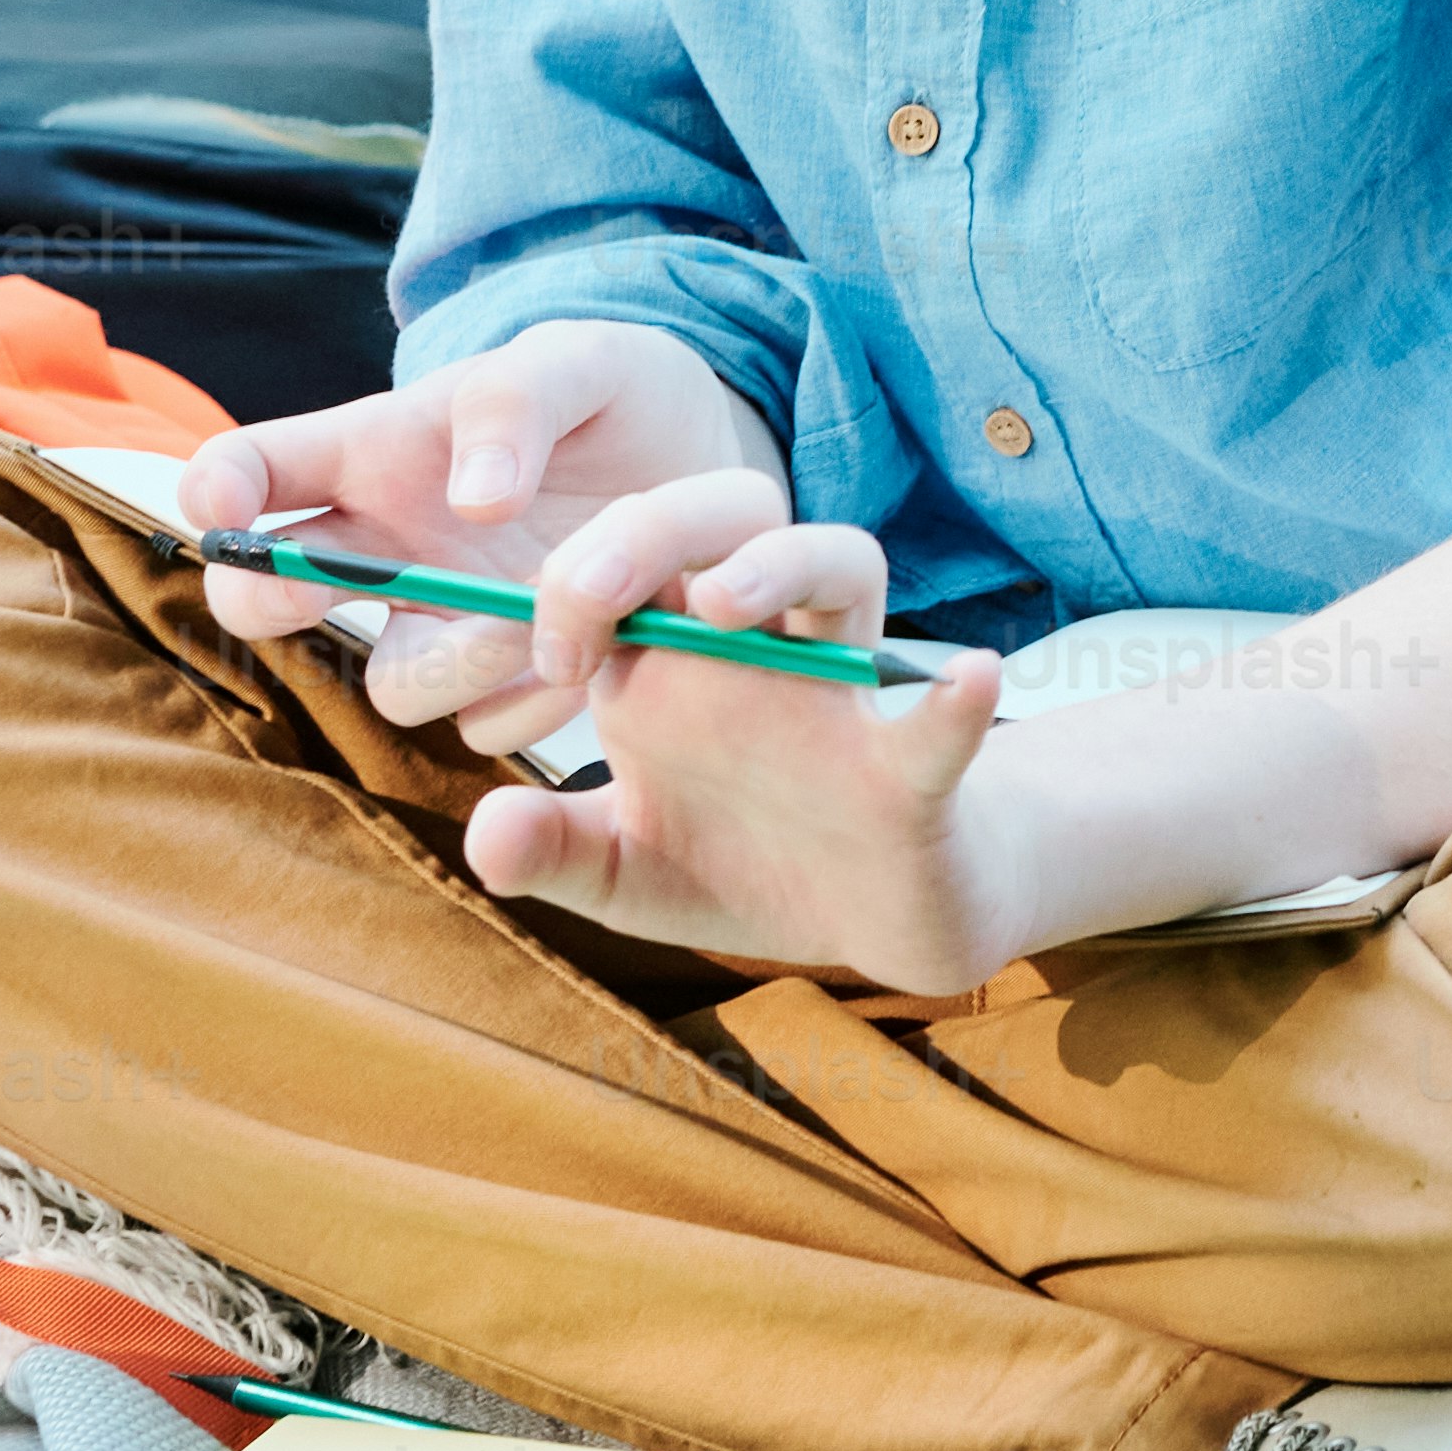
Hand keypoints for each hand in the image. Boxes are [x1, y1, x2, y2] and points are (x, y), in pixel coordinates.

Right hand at [184, 321, 775, 741]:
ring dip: (459, 658)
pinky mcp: (505, 686)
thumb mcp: (582, 362)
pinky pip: (488, 727)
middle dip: (270, 601)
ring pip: (394, 685)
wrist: (701, 467)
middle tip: (332, 588)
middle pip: (264, 601)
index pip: (252, 469)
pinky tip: (599, 649)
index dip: (217, 488)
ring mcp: (441, 624)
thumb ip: (517, 402)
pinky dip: (537, 701)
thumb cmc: (611, 398)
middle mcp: (384, 550)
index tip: (219, 505)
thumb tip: (474, 502)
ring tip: (545, 609)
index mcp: (371, 454)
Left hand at [434, 484, 1023, 996]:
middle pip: (720, 524)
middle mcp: (758, 652)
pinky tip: (968, 681)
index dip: (562, 577)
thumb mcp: (619, 873)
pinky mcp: (913, 773)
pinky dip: (953, 704)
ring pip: (839, 567)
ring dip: (783, 563)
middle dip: (649, 532)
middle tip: (588, 596)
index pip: (617, 561)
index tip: (528, 651)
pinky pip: (938, 722)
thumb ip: (552, 851)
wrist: (866, 926)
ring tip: (724, 601)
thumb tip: (484, 833)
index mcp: (672, 663)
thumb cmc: (734, 867)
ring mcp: (839, 700)